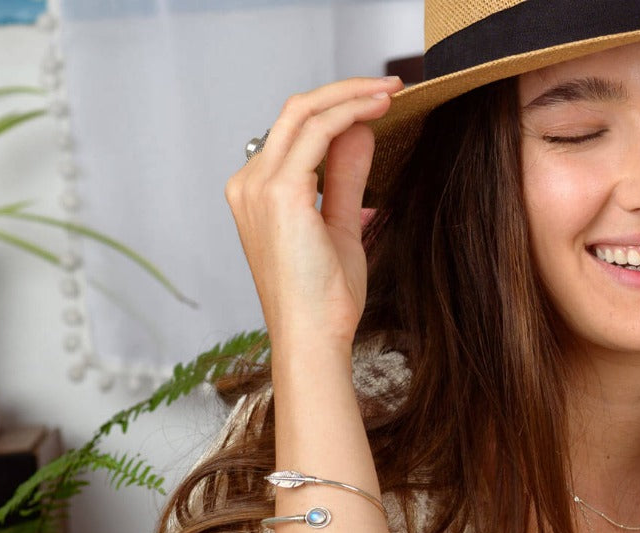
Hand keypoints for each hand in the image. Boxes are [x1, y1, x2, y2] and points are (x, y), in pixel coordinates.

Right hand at [225, 76, 403, 355]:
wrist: (313, 336)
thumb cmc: (323, 297)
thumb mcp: (339, 227)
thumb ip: (345, 179)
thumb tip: (358, 134)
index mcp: (255, 194)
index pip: (293, 135)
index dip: (335, 112)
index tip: (376, 106)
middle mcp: (248, 184)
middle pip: (294, 113)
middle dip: (344, 92)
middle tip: (389, 89)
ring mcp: (259, 186)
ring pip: (304, 113)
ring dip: (351, 95)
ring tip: (391, 93)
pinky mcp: (280, 191)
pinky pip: (318, 131)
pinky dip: (350, 112)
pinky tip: (379, 110)